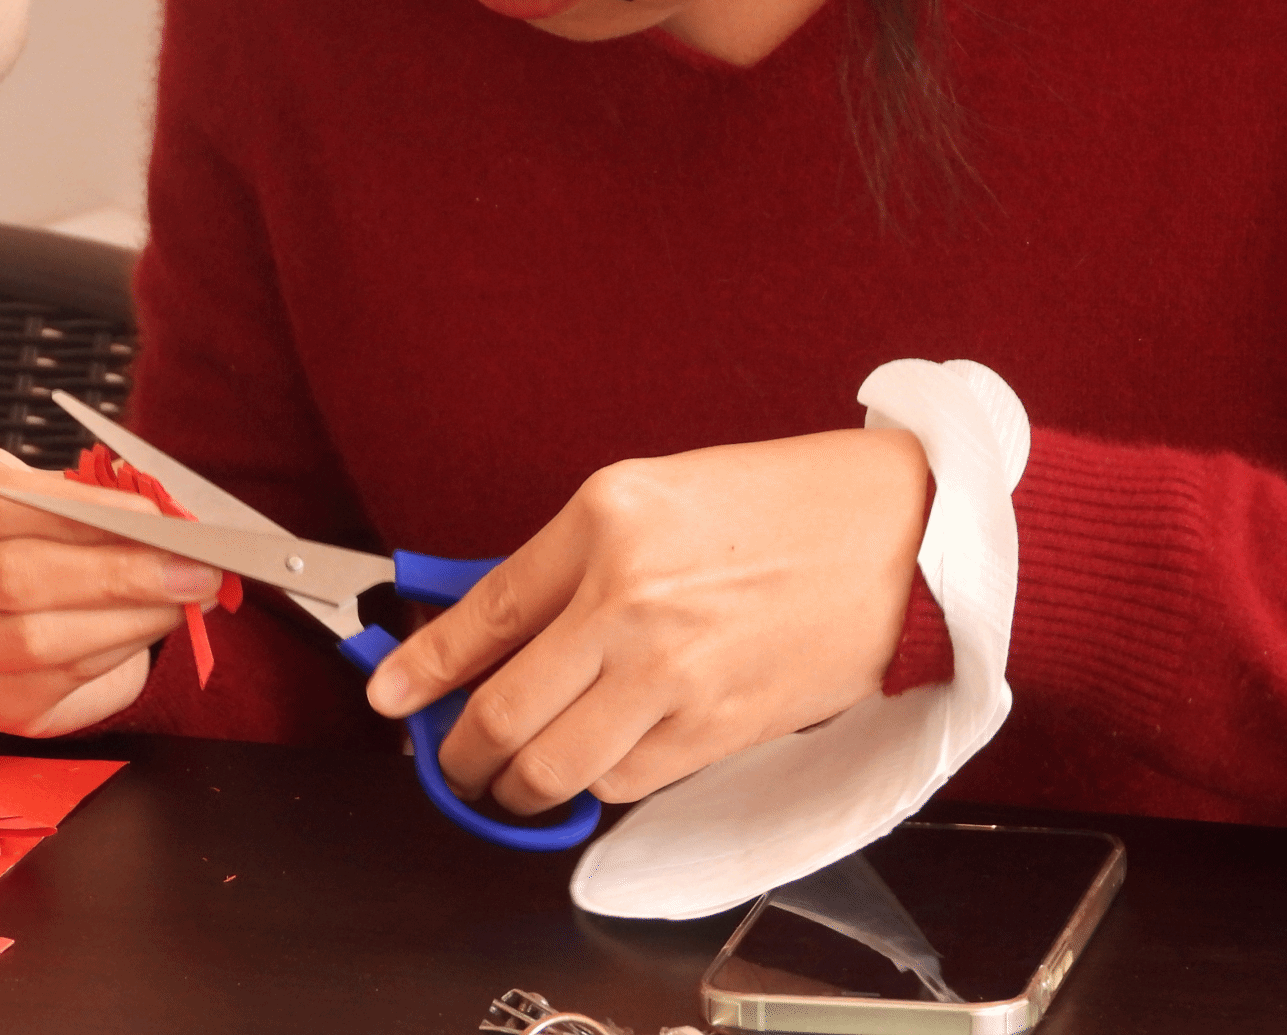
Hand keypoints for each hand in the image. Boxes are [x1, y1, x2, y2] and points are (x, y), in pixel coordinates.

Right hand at [0, 434, 224, 737]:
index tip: (156, 519)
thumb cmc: (38, 519)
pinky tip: (145, 630)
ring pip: (30, 639)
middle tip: (191, 568)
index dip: (82, 513)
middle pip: (12, 575)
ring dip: (126, 620)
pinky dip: (110, 656)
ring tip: (182, 599)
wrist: (6, 580)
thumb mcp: (56, 485)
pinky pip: (44, 684)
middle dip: (118, 575)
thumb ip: (103, 500)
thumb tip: (175, 526)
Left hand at [365, 428, 927, 814]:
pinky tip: (597, 764)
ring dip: (519, 789)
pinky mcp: (716, 727)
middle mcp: (627, 597)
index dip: (420, 668)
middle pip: (502, 712)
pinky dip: (595, 786)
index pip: (484, 613)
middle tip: (451, 762)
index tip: (387, 696)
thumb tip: (496, 632)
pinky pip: (622, 783)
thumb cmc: (781, 505)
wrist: (898, 535)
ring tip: (514, 781)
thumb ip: (571, 562)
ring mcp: (672, 671)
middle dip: (458, 756)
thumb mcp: (652, 496)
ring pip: (554, 768)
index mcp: (604, 518)